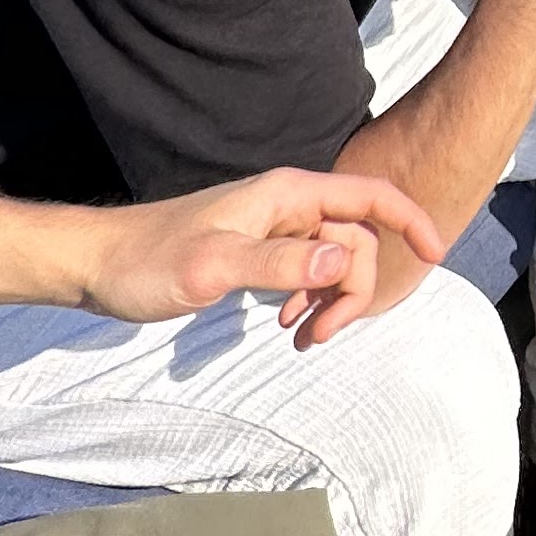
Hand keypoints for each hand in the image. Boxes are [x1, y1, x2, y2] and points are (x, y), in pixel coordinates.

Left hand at [78, 171, 448, 349]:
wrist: (100, 265)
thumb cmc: (148, 262)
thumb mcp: (213, 267)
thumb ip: (278, 264)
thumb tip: (340, 262)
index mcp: (286, 195)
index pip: (369, 196)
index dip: (409, 220)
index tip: (435, 255)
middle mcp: (288, 204)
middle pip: (356, 240)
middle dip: (355, 289)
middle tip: (319, 337)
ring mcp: (275, 227)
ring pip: (334, 259)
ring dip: (332, 300)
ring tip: (301, 339)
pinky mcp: (260, 249)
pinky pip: (309, 271)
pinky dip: (310, 301)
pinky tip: (287, 326)